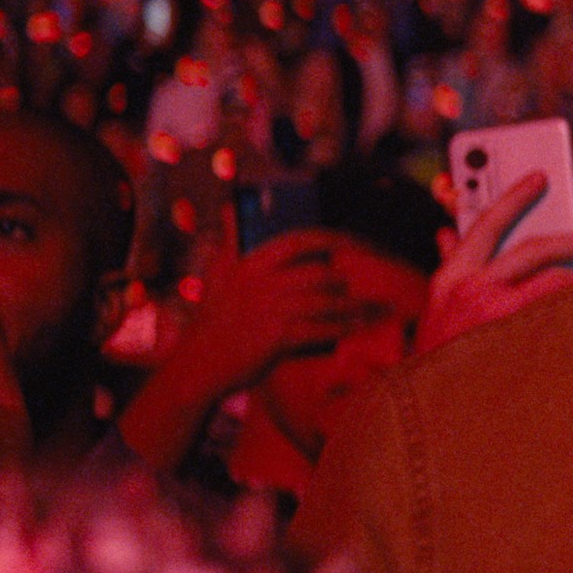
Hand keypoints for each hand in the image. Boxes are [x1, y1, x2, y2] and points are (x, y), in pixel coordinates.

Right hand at [168, 231, 368, 391]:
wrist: (198, 364)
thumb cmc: (214, 319)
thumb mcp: (216, 274)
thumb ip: (230, 241)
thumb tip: (233, 207)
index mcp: (247, 261)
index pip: (300, 240)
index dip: (335, 239)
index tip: (359, 243)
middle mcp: (259, 281)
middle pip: (320, 272)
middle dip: (347, 279)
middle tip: (367, 285)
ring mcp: (269, 309)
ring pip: (326, 301)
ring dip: (354, 305)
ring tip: (374, 309)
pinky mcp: (277, 337)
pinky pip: (323, 328)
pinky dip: (345, 327)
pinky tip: (359, 327)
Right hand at [416, 170, 572, 354]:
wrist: (432, 414)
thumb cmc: (439, 358)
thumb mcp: (436, 308)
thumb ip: (449, 268)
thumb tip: (448, 232)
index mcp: (451, 279)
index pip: (485, 222)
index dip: (515, 196)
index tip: (540, 177)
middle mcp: (474, 292)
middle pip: (535, 248)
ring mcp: (500, 319)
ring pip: (556, 281)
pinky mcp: (524, 344)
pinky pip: (565, 315)